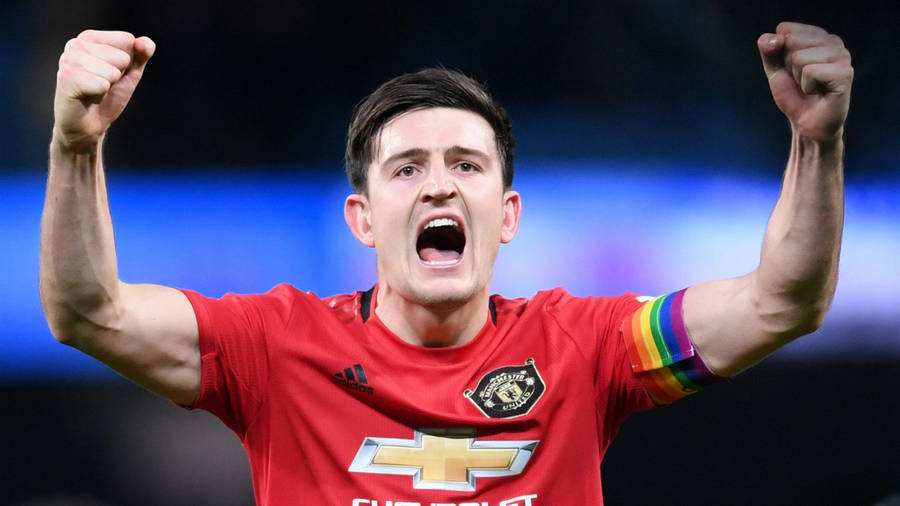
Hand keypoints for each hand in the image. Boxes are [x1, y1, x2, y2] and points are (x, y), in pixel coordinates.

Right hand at [53, 30, 154, 151]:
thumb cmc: (107, 96)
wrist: (89, 125)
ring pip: (112, 72)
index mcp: (90, 37)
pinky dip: (100, 94)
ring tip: (94, 91)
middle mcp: (76, 44)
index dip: (127, 63)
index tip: (112, 74)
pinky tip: (88, 96)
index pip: (127, 40)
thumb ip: (141, 54)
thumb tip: (146, 43)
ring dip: (108, 86)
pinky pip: (101, 84)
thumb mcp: (130, 73)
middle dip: (118, 76)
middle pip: (122, 57)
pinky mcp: (65, 77)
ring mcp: (68, 59)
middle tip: (102, 85)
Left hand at [758, 22, 852, 143]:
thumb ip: (769, 51)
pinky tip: (819, 93)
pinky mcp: (845, 73)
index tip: (792, 71)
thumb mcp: (775, 70)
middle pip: (791, 42)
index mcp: (819, 36)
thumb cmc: (794, 96)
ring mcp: (843, 56)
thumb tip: (771, 37)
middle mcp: (834, 42)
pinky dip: (807, 86)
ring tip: (811, 88)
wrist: (807, 124)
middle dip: (788, 67)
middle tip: (802, 82)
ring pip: (799, 58)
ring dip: (798, 78)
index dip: (780, 54)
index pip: (784, 30)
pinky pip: (810, 72)